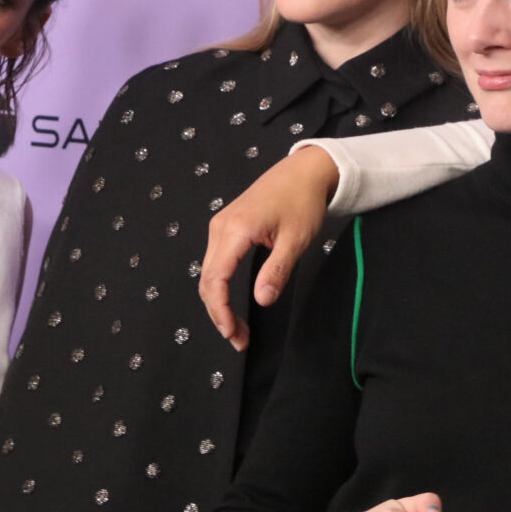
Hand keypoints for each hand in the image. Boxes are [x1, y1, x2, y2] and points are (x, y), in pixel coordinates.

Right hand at [200, 147, 340, 348]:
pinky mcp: (226, 228)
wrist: (303, 171)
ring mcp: (220, 227)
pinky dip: (221, 288)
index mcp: (235, 230)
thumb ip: (276, 270)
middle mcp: (220, 228)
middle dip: (219, 314)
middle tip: (239, 340)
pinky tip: (234, 304)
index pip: (216, 279)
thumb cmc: (303, 201)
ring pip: (209, 273)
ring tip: (238, 328)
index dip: (220, 311)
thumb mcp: (296, 240)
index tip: (233, 333)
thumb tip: (261, 302)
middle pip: (207, 280)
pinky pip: (216, 263)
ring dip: (219, 303)